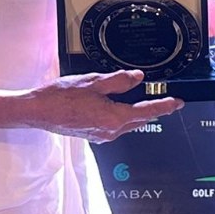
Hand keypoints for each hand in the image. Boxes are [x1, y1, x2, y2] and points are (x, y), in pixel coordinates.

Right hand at [29, 70, 183, 142]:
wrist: (37, 111)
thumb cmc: (60, 97)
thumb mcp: (94, 81)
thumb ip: (119, 80)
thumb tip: (137, 77)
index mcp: (113, 118)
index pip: (148, 112)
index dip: (165, 106)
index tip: (178, 103)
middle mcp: (109, 131)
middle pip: (140, 120)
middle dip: (154, 110)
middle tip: (166, 101)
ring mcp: (100, 135)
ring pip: (127, 124)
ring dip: (137, 113)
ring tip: (144, 101)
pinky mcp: (92, 134)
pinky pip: (115, 126)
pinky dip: (122, 116)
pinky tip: (117, 107)